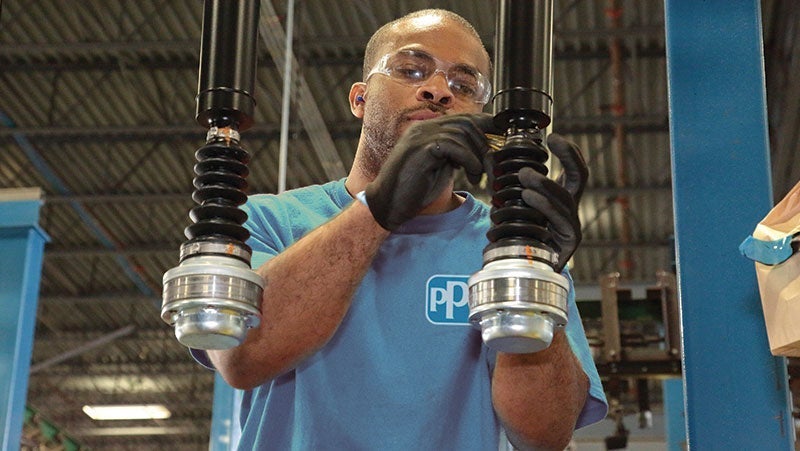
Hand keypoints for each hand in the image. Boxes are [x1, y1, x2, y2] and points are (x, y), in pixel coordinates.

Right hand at [365, 113, 496, 230]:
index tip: (502, 139)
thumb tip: (481, 152)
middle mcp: (424, 128)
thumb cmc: (413, 190)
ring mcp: (420, 136)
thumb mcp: (441, 168)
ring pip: (462, 132)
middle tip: (492, 166)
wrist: (388, 204)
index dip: (486, 126)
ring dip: (477, 155)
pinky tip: (470, 175)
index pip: (464, 118)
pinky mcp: (420, 149)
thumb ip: (457, 155)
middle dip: (485, 144)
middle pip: (466, 122)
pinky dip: (468, 160)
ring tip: (478, 175)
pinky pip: (453, 145)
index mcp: (428, 130)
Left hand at [518, 134, 588, 270]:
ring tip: (524, 177)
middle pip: (579, 179)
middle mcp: (570, 212)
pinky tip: (529, 196)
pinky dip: (545, 205)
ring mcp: (571, 229)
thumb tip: (492, 155)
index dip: (569, 153)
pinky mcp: (567, 246)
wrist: (517, 273)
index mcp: (561, 200)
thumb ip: (505, 182)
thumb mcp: (511, 205)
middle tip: (541, 147)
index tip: (553, 137)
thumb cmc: (516, 236)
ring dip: (545, 185)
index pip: (574, 170)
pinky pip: (561, 221)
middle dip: (567, 159)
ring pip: (566, 200)